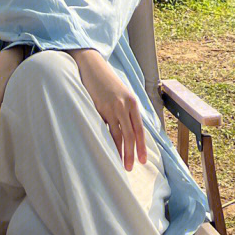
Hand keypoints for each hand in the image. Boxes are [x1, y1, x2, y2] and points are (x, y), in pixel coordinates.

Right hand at [70, 49, 147, 170]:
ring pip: (119, 134)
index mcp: (133, 103)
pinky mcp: (99, 107)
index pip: (140, 129)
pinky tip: (106, 150)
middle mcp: (125, 105)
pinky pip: (104, 128)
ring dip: (120, 151)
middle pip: (131, 134)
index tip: (142, 160)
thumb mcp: (121, 95)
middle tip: (131, 167)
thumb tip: (128, 130)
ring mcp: (112, 107)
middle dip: (132, 153)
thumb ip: (125, 111)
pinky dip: (106, 141)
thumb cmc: (106, 83)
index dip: (141, 146)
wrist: (92, 66)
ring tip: (120, 164)